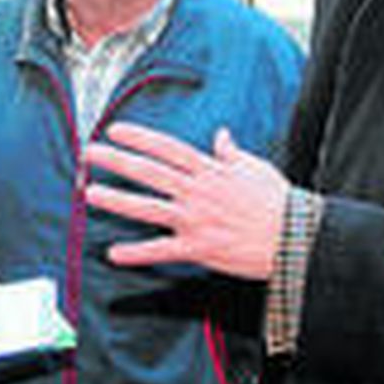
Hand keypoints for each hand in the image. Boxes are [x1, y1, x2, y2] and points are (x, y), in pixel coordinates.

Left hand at [84, 123, 287, 280]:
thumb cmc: (278, 202)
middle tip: (89, 154)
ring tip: (90, 194)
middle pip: (148, 172)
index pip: (167, 148)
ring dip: (117, 200)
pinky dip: (137, 253)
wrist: (294, 237)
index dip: (139, 137)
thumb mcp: (256, 168)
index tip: (115, 130)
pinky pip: (162, 250)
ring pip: (148, 207)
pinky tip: (114, 253)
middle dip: (116, 161)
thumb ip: (232, 153)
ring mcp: (195, 220)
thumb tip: (222, 136)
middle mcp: (197, 192)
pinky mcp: (199, 248)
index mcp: (210, 170)